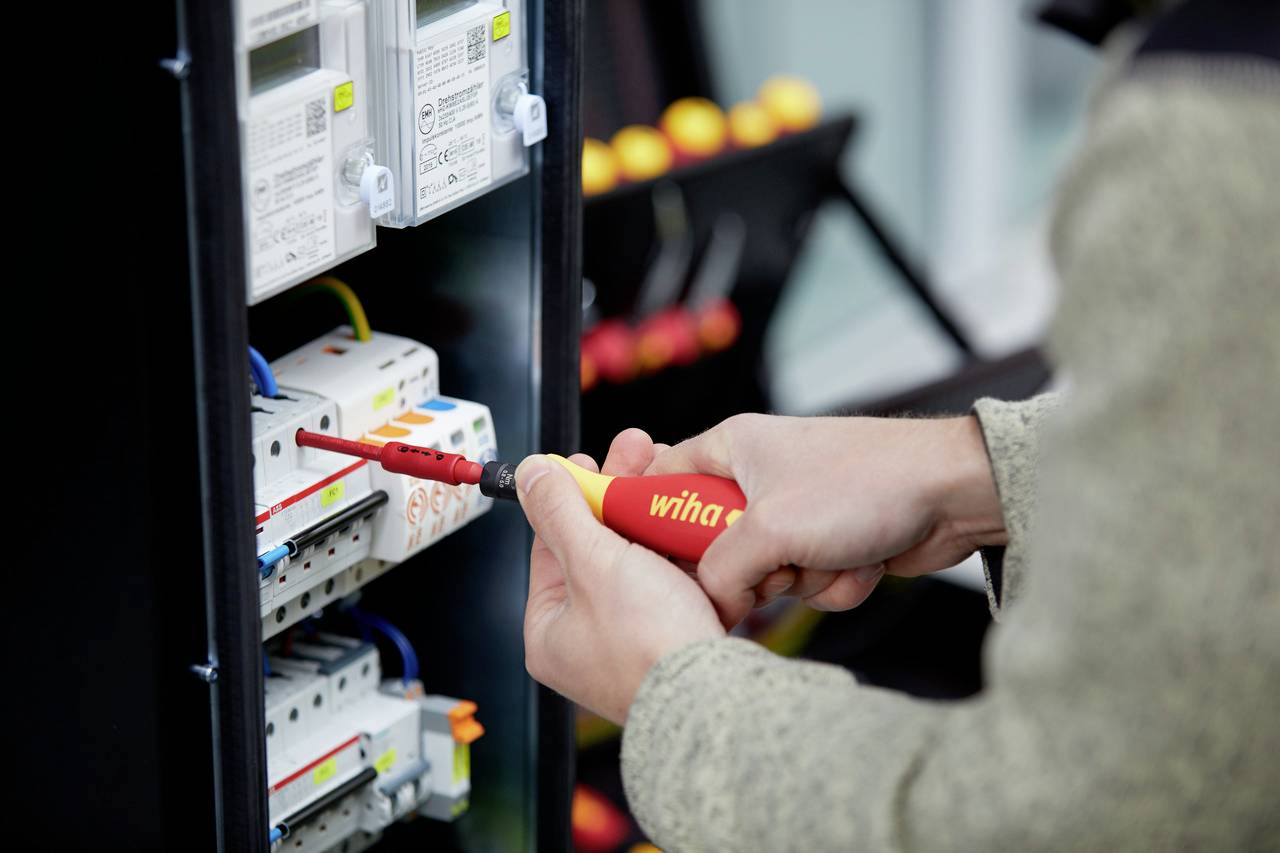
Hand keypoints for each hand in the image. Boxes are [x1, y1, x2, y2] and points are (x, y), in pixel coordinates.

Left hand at [518, 430, 725, 724]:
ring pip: (640, 559)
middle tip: (637, 454)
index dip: (572, 495)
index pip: (551, 544)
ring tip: (669, 474)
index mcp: (550, 630)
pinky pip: (674, 580)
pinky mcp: (676, 637)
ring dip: (654, 515)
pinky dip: (680, 548)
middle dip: (620, 496)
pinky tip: (691, 515)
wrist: (714, 693)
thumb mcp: (592, 561)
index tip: (590, 461)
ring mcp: (634, 639)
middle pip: (597, 547)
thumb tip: (530, 475)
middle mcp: (588, 639)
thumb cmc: (647, 645)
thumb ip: (560, 511)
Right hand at [646, 414, 1005, 626]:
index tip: (648, 560)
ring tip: (833, 553)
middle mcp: (759, 477)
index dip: (651, 521)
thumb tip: (710, 603)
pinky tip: (863, 561)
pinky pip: (808, 581)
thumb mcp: (770, 528)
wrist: (954, 494)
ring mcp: (797, 512)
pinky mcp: (831, 541)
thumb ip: (720, 570)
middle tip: (772, 565)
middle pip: (713, 544)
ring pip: (765, 573)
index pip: (662, 480)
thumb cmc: (866, 483)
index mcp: (732, 447)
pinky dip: (835, 582)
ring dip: (801, 579)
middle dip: (749, 568)